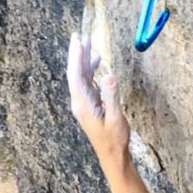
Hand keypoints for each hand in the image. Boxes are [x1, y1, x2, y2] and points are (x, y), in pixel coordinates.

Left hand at [67, 33, 130, 167]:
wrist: (113, 157)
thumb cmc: (114, 140)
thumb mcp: (116, 119)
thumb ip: (112, 97)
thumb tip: (109, 76)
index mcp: (83, 105)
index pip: (76, 75)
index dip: (76, 56)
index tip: (78, 40)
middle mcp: (80, 103)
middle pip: (76, 73)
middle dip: (78, 54)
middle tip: (80, 36)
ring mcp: (85, 104)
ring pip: (82, 77)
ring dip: (85, 60)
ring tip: (90, 43)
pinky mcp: (90, 106)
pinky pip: (88, 84)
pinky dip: (91, 71)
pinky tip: (97, 63)